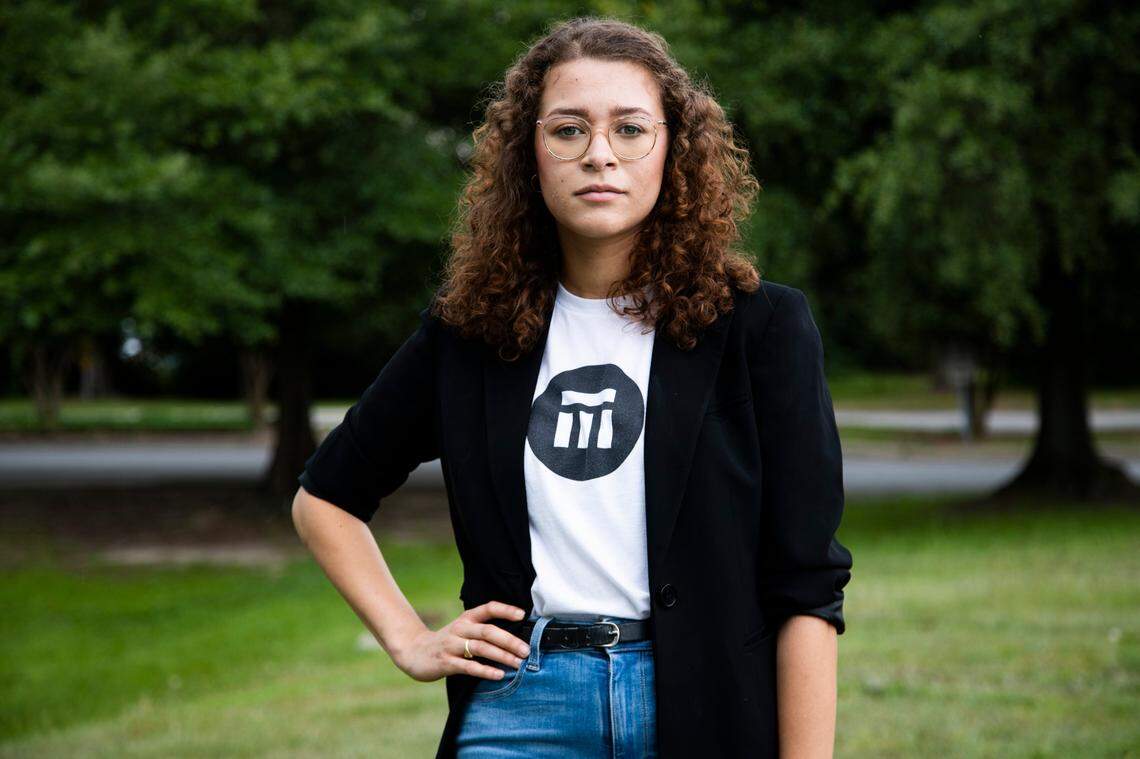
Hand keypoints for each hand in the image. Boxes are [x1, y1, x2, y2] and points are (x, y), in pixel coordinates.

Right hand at [393, 601, 532, 682]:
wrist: (414, 652)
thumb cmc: (447, 642)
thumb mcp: (463, 630)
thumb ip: (483, 631)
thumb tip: (515, 638)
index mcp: (466, 618)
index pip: (488, 608)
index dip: (505, 610)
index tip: (522, 615)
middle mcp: (460, 629)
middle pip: (488, 631)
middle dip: (509, 641)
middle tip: (526, 650)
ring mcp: (452, 645)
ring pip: (480, 648)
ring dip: (501, 656)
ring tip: (517, 664)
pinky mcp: (446, 662)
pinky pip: (468, 666)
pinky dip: (485, 670)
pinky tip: (498, 675)